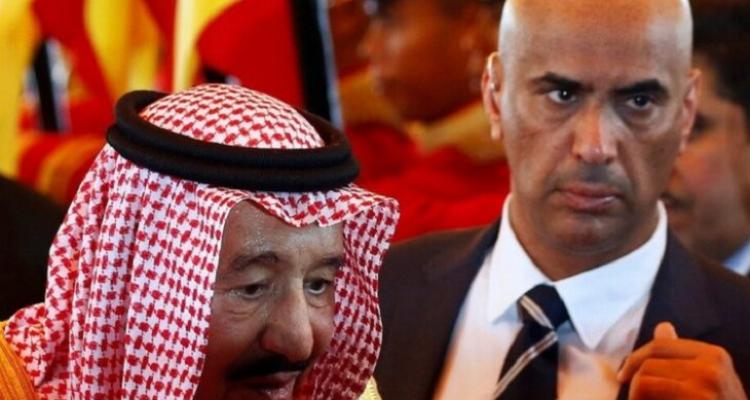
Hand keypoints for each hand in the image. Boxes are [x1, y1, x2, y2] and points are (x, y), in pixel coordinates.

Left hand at [618, 322, 746, 399]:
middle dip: (634, 383)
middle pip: (648, 365)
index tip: (623, 375)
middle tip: (634, 398)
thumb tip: (662, 327)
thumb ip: (681, 355)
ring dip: (636, 397)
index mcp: (713, 355)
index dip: (635, 359)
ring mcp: (704, 388)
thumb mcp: (707, 377)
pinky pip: (647, 396)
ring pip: (643, 382)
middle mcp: (710, 368)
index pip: (659, 345)